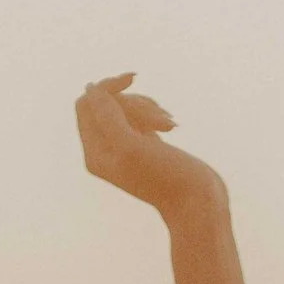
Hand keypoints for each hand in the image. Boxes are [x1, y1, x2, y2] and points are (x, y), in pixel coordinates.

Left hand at [76, 70, 223, 218]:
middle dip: (134, 103)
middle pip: (108, 103)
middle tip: (158, 120)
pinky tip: (171, 126)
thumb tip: (91, 88)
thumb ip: (107, 116)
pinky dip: (155, 114)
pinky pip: (140, 114)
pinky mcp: (144, 144)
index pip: (86, 105)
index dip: (106, 88)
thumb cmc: (164, 177)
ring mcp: (125, 147)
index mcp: (95, 154)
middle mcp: (105, 152)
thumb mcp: (131, 145)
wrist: (197, 202)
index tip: (132, 81)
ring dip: (148, 108)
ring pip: (127, 106)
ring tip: (168, 124)